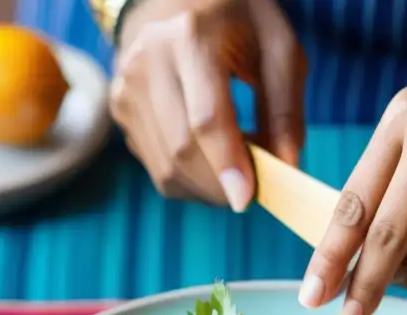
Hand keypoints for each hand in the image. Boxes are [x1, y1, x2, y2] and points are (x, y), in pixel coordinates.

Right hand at [110, 0, 305, 209]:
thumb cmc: (238, 22)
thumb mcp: (278, 48)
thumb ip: (286, 109)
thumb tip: (287, 167)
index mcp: (190, 37)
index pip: (206, 117)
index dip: (228, 164)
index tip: (247, 201)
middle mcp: (147, 61)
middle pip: (181, 149)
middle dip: (220, 186)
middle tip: (254, 193)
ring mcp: (126, 87)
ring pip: (166, 167)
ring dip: (207, 188)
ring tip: (236, 172)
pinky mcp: (120, 109)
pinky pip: (156, 167)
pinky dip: (189, 180)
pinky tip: (210, 162)